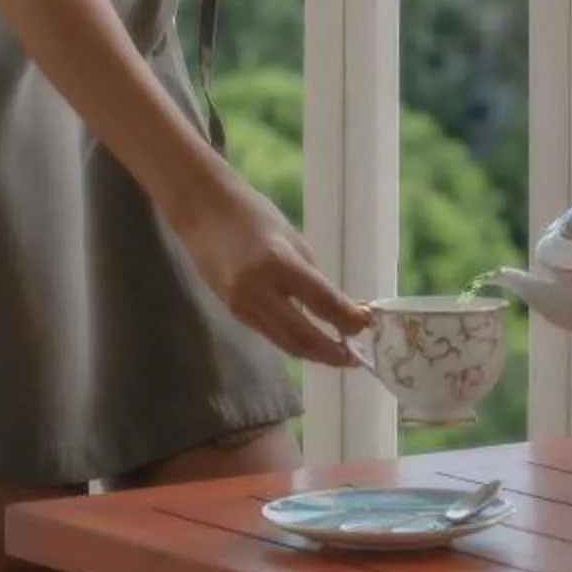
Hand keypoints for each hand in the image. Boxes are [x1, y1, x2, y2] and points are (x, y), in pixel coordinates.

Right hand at [169, 174, 370, 366]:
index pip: (321, 301)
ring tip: (340, 356)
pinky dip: (294, 343)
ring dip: (314, 354)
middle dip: (332, 351)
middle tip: (356, 358)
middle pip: (301, 335)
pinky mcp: (234, 313)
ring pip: (284, 342)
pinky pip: (270, 334)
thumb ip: (314, 277)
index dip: (347, 319)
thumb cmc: (254, 216)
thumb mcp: (293, 240)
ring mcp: (241, 305)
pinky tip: (313, 343)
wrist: (203, 213)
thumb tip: (341, 309)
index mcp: (278, 263)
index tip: (368, 325)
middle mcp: (257, 290)